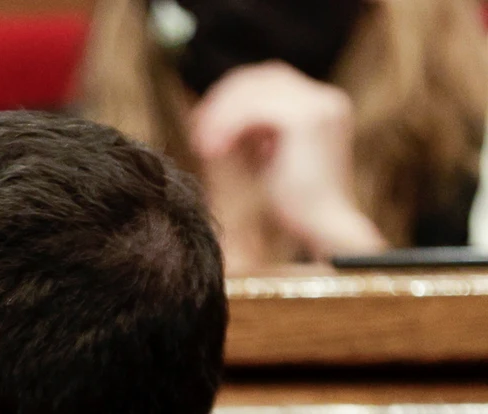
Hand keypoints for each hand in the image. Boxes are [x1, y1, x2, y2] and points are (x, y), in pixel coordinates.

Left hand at [189, 61, 385, 259]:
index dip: (232, 95)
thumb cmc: (294, 202)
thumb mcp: (268, 156)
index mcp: (321, 105)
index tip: (203, 121)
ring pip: (255, 91)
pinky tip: (212, 151)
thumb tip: (213, 112)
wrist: (321, 227)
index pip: (269, 80)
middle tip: (195, 128)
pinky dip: (228, 125)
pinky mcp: (307, 120)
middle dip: (222, 99)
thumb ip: (251, 130)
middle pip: (261, 77)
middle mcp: (326, 99)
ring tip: (202, 145)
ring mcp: (320, 105)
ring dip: (221, 114)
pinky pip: (254, 110)